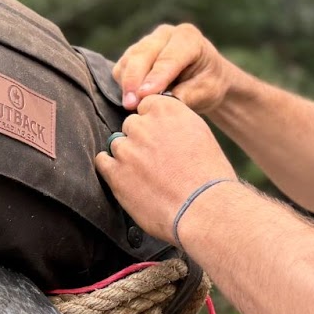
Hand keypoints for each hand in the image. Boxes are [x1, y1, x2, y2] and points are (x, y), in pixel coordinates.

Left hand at [95, 95, 239, 242]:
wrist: (204, 209)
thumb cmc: (210, 177)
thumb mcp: (200, 135)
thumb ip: (176, 123)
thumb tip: (162, 126)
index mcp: (168, 111)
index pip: (147, 104)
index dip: (152, 122)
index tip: (159, 136)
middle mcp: (144, 125)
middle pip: (131, 124)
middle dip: (140, 139)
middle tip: (155, 159)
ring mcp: (127, 149)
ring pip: (117, 144)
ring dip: (127, 156)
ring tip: (145, 175)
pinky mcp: (116, 173)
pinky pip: (103, 162)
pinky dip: (111, 169)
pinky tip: (126, 179)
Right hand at [112, 22, 235, 111]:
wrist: (206, 77)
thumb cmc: (209, 83)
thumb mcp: (206, 91)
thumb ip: (184, 95)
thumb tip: (156, 102)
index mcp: (189, 37)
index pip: (169, 57)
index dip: (156, 76)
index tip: (144, 95)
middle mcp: (165, 34)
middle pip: (143, 54)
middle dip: (134, 80)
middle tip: (130, 104)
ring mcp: (148, 41)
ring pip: (129, 60)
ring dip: (127, 84)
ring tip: (131, 106)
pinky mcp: (135, 53)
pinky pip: (122, 67)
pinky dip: (123, 83)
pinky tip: (132, 99)